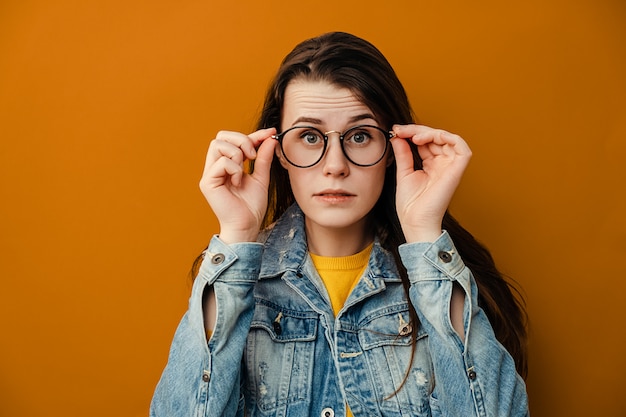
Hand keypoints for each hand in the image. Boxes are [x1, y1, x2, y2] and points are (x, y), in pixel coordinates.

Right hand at [199, 128, 276, 243]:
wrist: (248, 226)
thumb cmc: (252, 206)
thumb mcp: (262, 177)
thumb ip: (264, 157)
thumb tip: (269, 138)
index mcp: (226, 165)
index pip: (234, 140)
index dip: (253, 134)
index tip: (270, 133)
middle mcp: (215, 167)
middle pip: (221, 136)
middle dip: (242, 140)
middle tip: (253, 156)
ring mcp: (209, 174)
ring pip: (217, 144)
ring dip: (237, 154)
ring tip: (244, 171)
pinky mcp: (207, 182)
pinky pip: (221, 162)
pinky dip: (234, 168)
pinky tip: (238, 182)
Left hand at [390, 124, 471, 242]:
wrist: (414, 221)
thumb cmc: (410, 204)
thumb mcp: (404, 172)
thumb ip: (403, 153)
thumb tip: (397, 136)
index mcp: (432, 165)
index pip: (426, 141)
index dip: (412, 132)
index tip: (395, 131)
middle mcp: (443, 164)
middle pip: (436, 137)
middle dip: (417, 130)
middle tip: (399, 130)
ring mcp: (451, 167)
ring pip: (447, 138)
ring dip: (429, 132)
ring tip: (412, 136)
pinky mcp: (457, 170)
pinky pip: (461, 147)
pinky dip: (446, 137)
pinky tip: (425, 138)